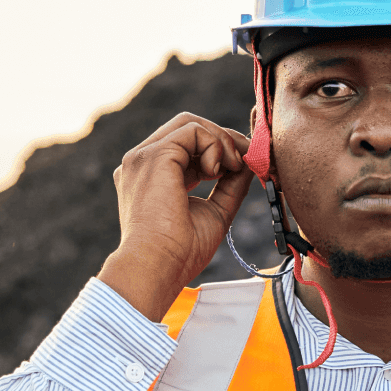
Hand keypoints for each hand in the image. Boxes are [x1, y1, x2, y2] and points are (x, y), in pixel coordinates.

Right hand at [98, 112, 254, 320]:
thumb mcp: (214, 212)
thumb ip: (229, 186)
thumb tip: (248, 164)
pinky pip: (193, 130)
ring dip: (221, 141)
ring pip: (190, 124)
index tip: (240, 166)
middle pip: (186, 127)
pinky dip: (215, 145)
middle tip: (243, 162)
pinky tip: (219, 171)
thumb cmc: (179, 252)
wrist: (158, 267)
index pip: (186, 146)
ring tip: (231, 169)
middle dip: (222, 139)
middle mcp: (142, 163)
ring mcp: (143, 156)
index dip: (217, 150)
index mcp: (150, 177)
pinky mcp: (154, 155)